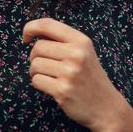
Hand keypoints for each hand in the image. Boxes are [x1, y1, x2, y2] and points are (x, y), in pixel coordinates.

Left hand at [22, 17, 126, 131]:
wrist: (106, 107)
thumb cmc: (90, 77)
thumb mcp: (84, 52)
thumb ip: (63, 41)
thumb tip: (33, 33)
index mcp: (81, 41)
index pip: (48, 24)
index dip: (31, 28)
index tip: (26, 37)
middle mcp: (76, 54)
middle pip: (38, 47)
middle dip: (35, 57)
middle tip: (45, 65)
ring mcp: (69, 73)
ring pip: (35, 65)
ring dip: (36, 72)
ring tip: (49, 76)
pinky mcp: (62, 90)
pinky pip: (36, 81)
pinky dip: (38, 84)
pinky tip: (51, 86)